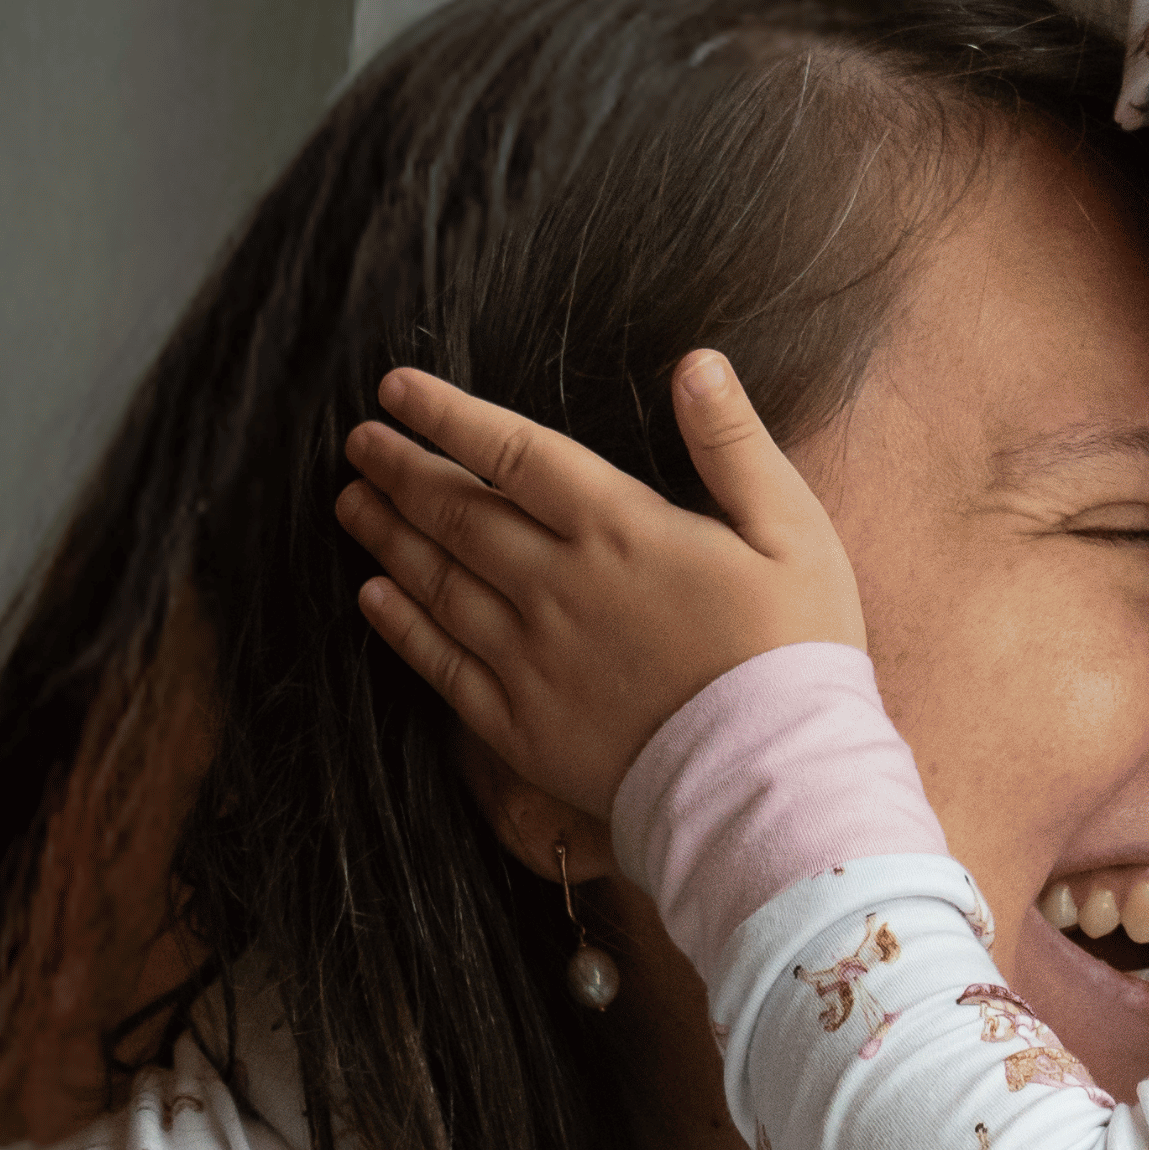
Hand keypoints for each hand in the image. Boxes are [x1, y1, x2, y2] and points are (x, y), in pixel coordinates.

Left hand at [335, 352, 866, 820]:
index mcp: (617, 529)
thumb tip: (699, 364)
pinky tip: (374, 597)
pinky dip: (402, 626)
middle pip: (456, 512)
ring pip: (437, 582)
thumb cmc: (796, 656)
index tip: (397, 390)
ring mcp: (530, 658)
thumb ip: (734, 445)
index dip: (446, 415)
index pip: (510, 452)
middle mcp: (556, 585)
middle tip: (360, 443)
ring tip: (352, 503)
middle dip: (401, 469)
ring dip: (388, 536)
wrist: (772, 785)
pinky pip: (442, 665)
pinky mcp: (521, 726)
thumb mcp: (793, 532)